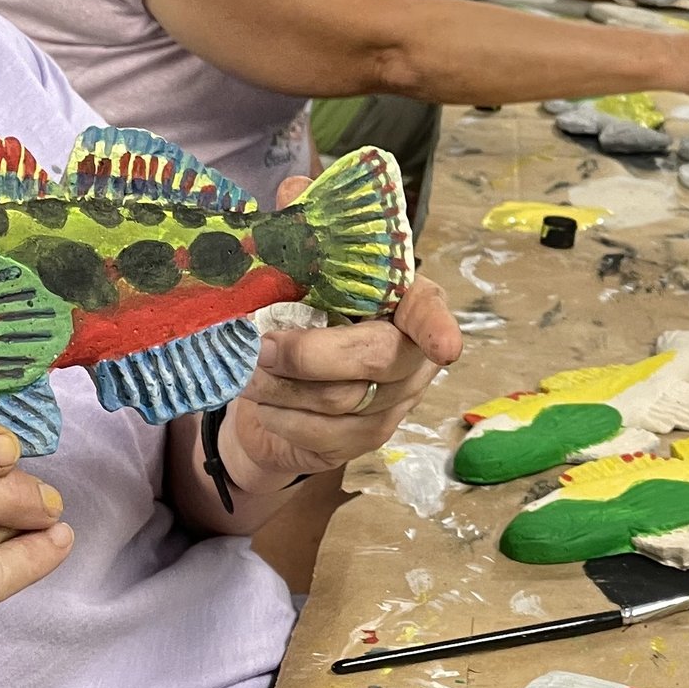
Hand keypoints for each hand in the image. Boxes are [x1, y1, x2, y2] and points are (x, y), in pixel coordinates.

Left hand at [222, 270, 464, 486]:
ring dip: (281, 387)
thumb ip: (297, 262)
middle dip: (308, 355)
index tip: (444, 347)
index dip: (436, 327)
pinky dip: (282, 416)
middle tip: (256, 348)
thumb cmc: (299, 315)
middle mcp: (414, 354)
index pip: (428, 311)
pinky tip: (262, 402)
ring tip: (244, 374)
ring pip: (341, 400)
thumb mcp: (299, 279)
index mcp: (405, 301)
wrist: (282, 380)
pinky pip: (323, 433)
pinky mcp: (369, 439)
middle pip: (376, 359)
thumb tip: (270, 248)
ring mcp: (396, 401)